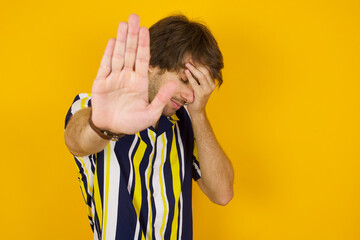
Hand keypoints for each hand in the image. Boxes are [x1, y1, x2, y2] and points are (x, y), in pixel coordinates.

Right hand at [90, 14, 176, 133]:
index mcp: (139, 82)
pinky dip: (108, 53)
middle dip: (133, 35)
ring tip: (124, 24)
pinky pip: (105, 66)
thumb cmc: (132, 123)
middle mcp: (127, 76)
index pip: (143, 59)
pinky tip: (113, 41)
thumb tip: (174, 84)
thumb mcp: (150, 114)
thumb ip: (161, 99)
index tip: (146, 29)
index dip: (144, 44)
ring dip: (121, 39)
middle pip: (130, 52)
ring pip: (118, 55)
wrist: (112, 129)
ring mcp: (114, 78)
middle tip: (134, 17)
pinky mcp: (101, 83)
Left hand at [185, 60, 215, 116]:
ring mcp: (207, 90)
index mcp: (212, 83)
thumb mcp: (200, 86)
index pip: (208, 70)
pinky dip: (190, 76)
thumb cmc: (197, 97)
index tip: (194, 58)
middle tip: (190, 59)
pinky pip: (195, 83)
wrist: (197, 110)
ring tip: (187, 64)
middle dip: (197, 64)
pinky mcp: (201, 94)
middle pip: (205, 71)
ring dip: (193, 69)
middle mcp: (211, 86)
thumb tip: (194, 67)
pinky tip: (186, 72)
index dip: (201, 63)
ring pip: (201, 76)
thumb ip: (200, 79)